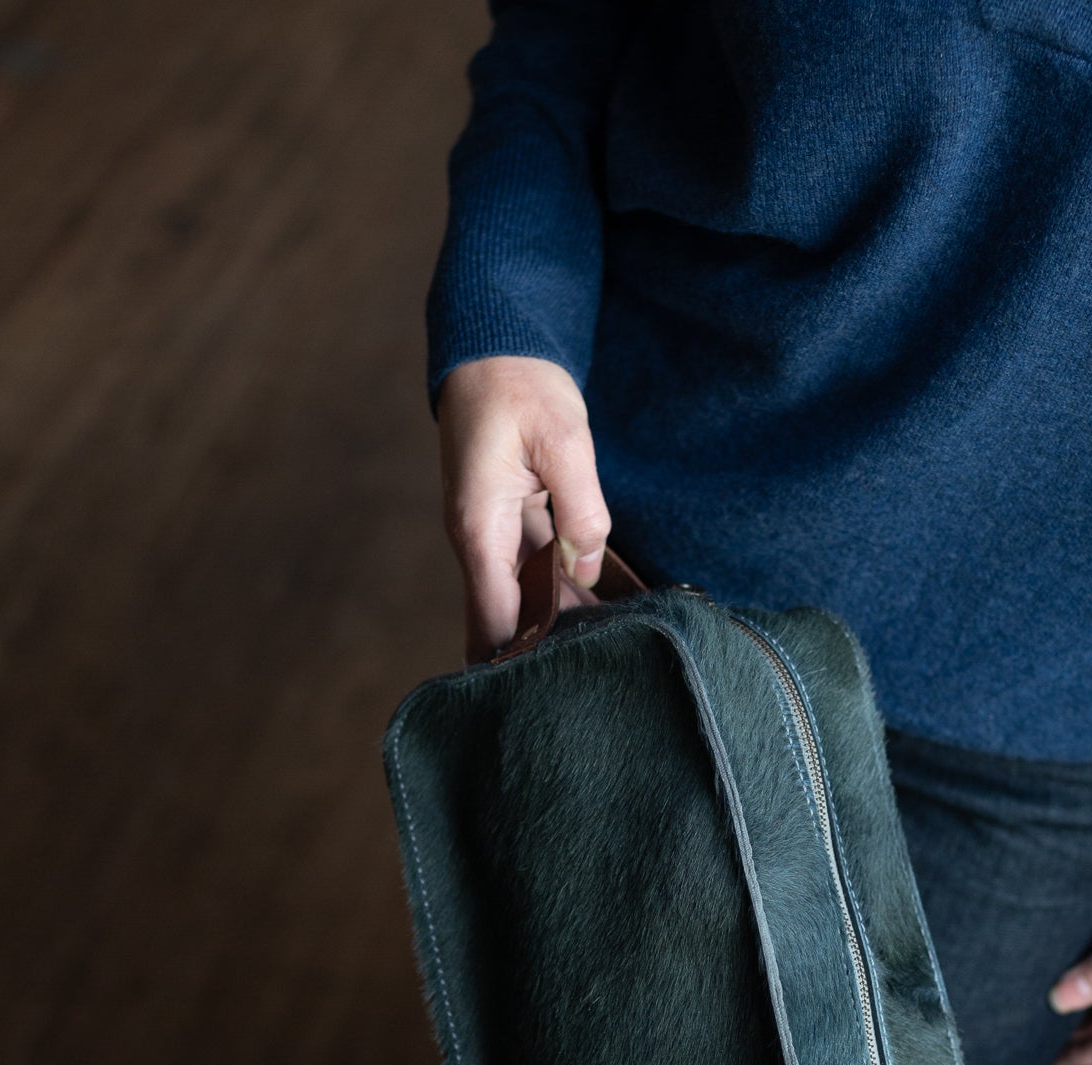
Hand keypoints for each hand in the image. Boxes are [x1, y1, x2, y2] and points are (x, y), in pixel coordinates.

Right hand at [438, 355, 611, 661]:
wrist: (494, 349)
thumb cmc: (520, 386)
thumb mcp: (562, 438)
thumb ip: (580, 507)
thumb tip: (584, 568)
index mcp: (479, 528)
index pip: (494, 617)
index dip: (521, 657)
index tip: (556, 688)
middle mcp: (479, 540)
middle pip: (507, 620)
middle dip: (545, 652)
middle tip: (598, 679)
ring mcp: (493, 535)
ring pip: (525, 599)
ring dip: (561, 624)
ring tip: (612, 652)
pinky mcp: (510, 526)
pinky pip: (536, 573)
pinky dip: (565, 593)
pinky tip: (604, 611)